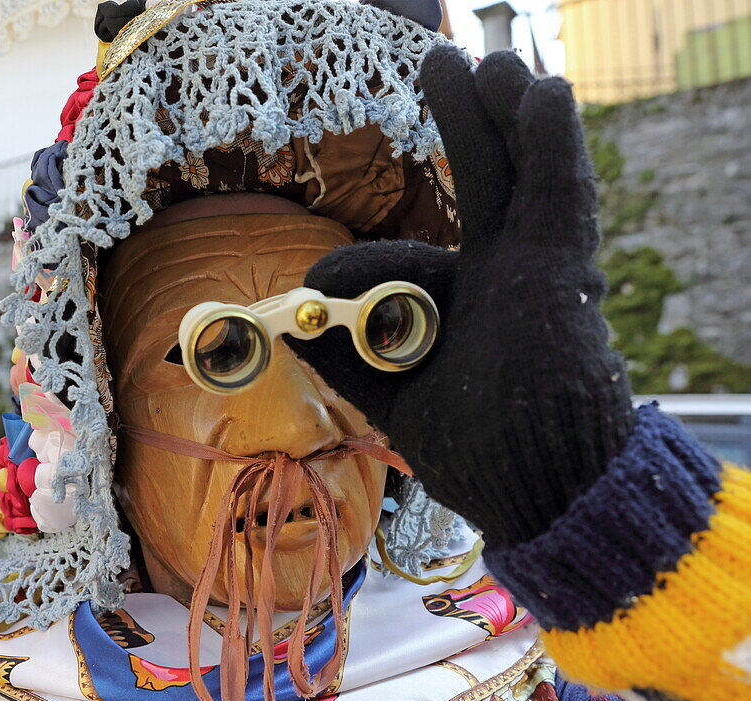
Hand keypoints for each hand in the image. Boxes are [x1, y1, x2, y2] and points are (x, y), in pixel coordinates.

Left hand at [287, 48, 634, 546]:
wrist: (542, 494)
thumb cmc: (481, 460)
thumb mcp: (395, 403)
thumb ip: (347, 361)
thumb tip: (288, 321)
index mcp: (470, 315)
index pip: (407, 266)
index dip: (358, 273)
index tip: (316, 285)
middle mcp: (505, 285)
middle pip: (484, 184)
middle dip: (464, 123)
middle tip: (444, 61)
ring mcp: (535, 274)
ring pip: (518, 175)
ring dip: (500, 114)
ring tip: (483, 60)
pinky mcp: (558, 274)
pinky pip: (556, 193)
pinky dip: (549, 143)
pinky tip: (540, 92)